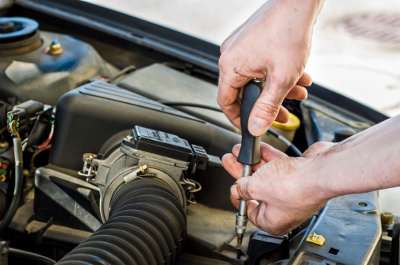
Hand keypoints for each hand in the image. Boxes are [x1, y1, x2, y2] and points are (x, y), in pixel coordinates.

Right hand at [218, 0, 323, 135]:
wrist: (298, 2)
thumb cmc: (288, 31)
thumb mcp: (281, 78)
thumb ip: (267, 107)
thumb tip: (256, 127)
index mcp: (230, 66)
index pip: (226, 102)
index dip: (238, 118)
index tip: (250, 126)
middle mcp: (230, 55)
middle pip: (244, 91)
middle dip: (266, 104)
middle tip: (280, 114)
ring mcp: (239, 47)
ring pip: (255, 79)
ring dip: (276, 89)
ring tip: (296, 92)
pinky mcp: (250, 41)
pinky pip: (259, 65)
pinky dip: (276, 74)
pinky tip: (296, 76)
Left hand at [223, 142, 332, 234]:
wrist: (322, 172)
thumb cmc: (295, 187)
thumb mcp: (256, 187)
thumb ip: (243, 188)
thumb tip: (237, 189)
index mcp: (272, 221)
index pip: (250, 212)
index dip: (238, 198)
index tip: (232, 189)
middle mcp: (284, 210)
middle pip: (257, 191)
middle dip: (242, 174)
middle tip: (232, 163)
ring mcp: (293, 193)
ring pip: (268, 177)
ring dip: (254, 163)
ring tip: (242, 152)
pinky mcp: (300, 177)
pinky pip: (280, 168)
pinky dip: (269, 158)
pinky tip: (260, 149)